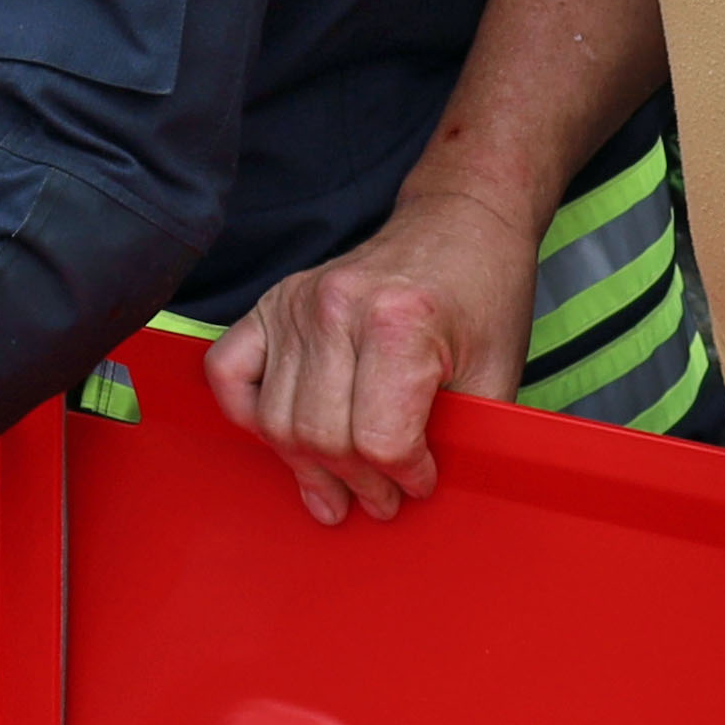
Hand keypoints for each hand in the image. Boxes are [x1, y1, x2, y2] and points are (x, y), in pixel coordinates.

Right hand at [209, 184, 542, 524]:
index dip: (406, 477)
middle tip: (384, 499)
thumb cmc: (483, 298)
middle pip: (323, 436)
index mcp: (400, 324)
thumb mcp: (496, 373)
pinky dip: (246, 415)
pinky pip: (228, 372)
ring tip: (340, 485)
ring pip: (276, 420)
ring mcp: (295, 302)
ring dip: (308, 466)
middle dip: (358, 484)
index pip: (380, 439)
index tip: (422, 481)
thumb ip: (462, 437)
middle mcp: (337, 309)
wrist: (458, 225)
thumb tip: (426, 497)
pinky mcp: (271, 302)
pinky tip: (280, 438)